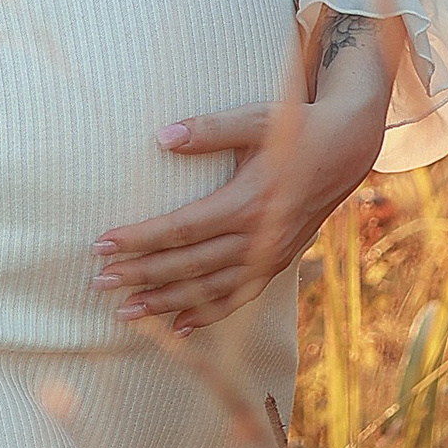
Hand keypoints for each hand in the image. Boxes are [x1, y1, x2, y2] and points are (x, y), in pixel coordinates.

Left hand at [91, 18, 397, 336]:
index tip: (102, 246)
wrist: (349, 148)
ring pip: (210, 290)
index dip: (140, 239)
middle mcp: (260, 236)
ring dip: (166, 304)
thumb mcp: (257, 119)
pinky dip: (207, 315)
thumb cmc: (297, 126)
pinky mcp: (277, 263)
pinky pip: (238, 297)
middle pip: (190, 265)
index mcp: (250, 201)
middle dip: (141, 275)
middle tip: (98, 283)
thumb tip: (161, 136)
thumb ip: (210, 128)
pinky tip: (177, 328)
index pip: (182, 228)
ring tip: (125, 312)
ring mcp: (270, 255)